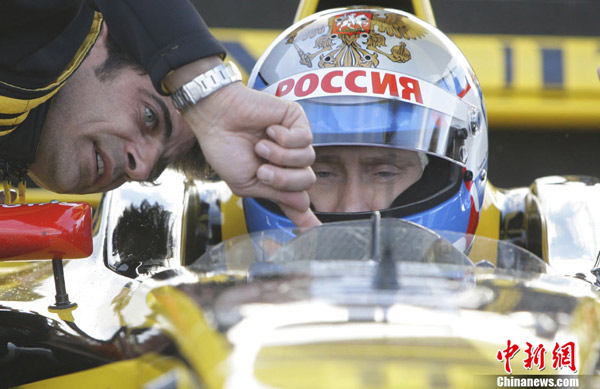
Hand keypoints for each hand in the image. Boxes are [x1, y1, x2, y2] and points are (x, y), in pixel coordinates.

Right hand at [180, 81, 320, 227]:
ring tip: (260, 147)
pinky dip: (284, 138)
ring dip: (280, 157)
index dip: (307, 217)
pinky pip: (305, 139)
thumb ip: (275, 195)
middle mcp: (288, 161)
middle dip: (284, 180)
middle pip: (306, 182)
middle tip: (262, 170)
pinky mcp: (296, 121)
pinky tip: (270, 131)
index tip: (317, 231)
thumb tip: (304, 205)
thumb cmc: (225, 149)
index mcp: (276, 178)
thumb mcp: (246, 183)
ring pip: (307, 161)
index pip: (297, 199)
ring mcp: (294, 140)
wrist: (216, 118)